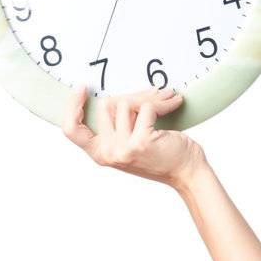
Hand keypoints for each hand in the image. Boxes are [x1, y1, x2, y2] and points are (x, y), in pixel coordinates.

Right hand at [62, 88, 203, 188]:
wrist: (188, 172)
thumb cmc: (164, 154)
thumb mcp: (131, 142)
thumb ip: (118, 125)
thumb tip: (117, 95)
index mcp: (101, 153)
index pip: (72, 130)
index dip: (72, 107)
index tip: (81, 88)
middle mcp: (108, 153)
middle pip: (106, 104)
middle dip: (132, 96)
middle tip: (154, 95)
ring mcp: (122, 149)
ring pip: (126, 103)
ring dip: (149, 98)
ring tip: (166, 100)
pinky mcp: (139, 143)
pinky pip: (146, 107)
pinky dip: (162, 103)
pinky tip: (174, 103)